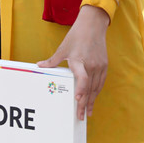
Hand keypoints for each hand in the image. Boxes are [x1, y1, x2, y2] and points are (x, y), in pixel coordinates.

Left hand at [37, 5, 109, 119]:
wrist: (93, 25)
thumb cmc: (77, 35)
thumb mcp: (63, 48)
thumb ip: (52, 60)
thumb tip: (39, 66)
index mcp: (79, 60)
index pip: (82, 78)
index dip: (81, 90)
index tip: (78, 99)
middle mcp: (91, 65)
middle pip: (89, 88)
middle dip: (84, 104)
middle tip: (81, 117)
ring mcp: (99, 65)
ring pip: (95, 87)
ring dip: (92, 101)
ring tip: (88, 112)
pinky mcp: (104, 65)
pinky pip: (100, 82)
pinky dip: (96, 92)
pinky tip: (93, 98)